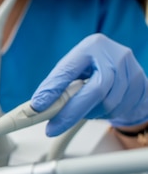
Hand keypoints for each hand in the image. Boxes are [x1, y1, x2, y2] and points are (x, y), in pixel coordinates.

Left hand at [31, 33, 147, 135]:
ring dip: (87, 113)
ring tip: (79, 109)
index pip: (70, 69)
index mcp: (93, 46)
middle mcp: (115, 56)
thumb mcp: (73, 69)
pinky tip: (96, 107)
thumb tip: (35, 107)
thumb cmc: (94, 68)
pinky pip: (116, 110)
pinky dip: (100, 114)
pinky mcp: (140, 87)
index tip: (37, 107)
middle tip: (52, 128)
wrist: (126, 71)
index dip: (53, 89)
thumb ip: (56, 84)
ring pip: (106, 104)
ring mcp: (131, 72)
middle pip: (95, 90)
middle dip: (71, 113)